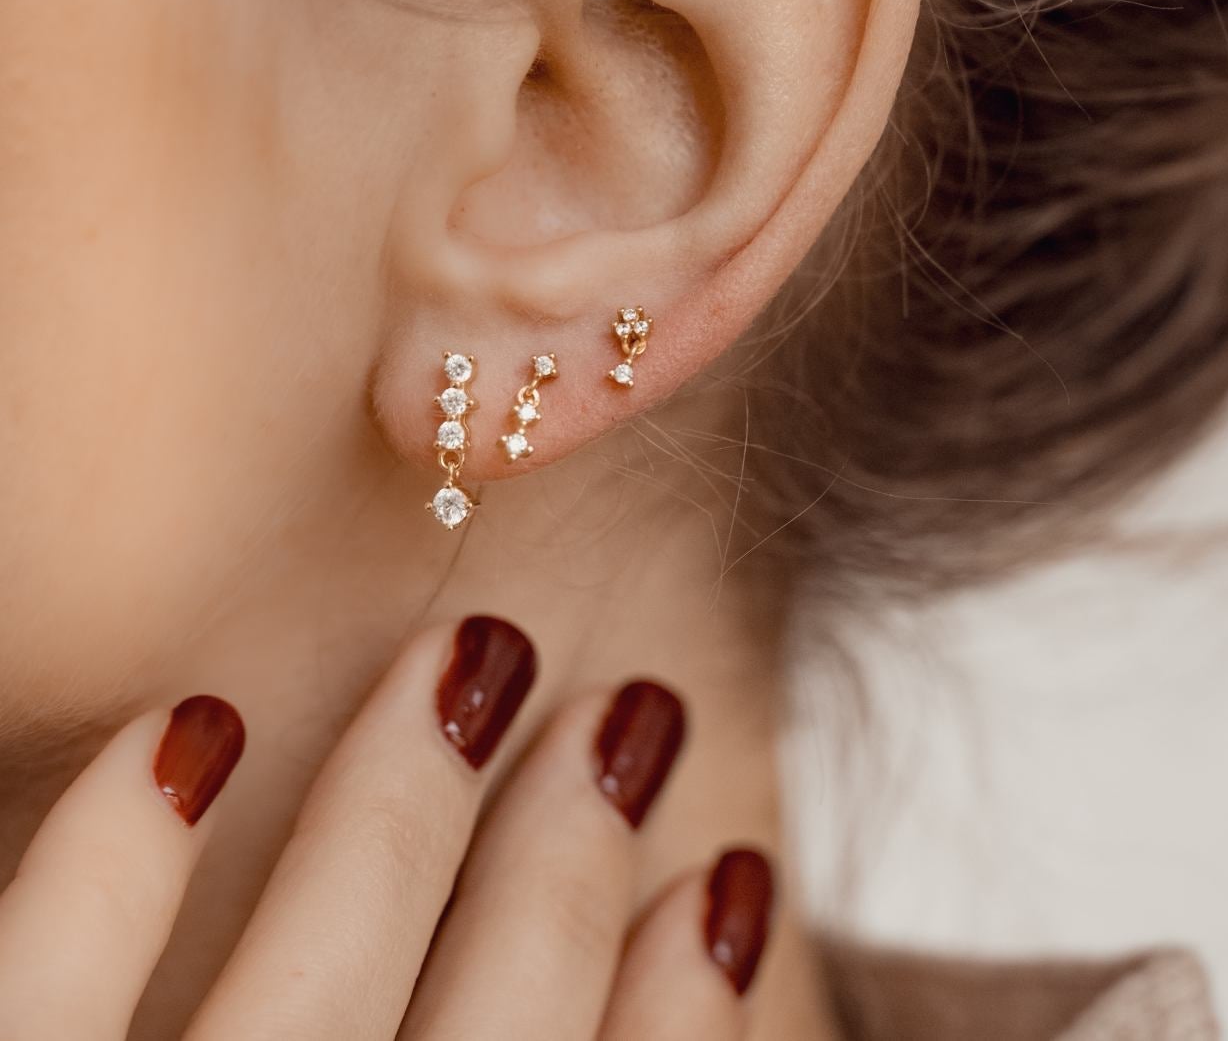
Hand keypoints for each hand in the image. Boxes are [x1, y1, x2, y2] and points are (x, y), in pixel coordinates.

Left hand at [0, 616, 773, 1038]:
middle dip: (572, 870)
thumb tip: (661, 946)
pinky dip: (113, 860)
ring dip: (407, 805)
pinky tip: (190, 730)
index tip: (725, 881)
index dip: (683, 1012)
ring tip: (479, 657)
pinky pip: (37, 999)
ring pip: (312, 991)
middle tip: (629, 716)